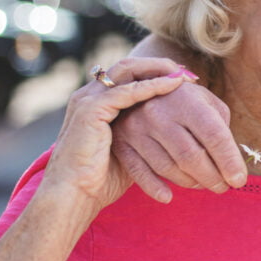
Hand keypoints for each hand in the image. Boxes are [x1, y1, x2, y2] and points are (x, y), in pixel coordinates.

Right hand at [42, 58, 190, 213]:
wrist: (73, 195)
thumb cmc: (100, 181)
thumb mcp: (128, 151)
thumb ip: (144, 137)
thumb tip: (177, 136)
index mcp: (96, 104)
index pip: (128, 76)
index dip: (156, 74)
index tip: (184, 80)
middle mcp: (90, 96)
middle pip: (129, 67)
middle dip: (159, 65)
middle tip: (187, 72)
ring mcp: (88, 100)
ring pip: (128, 70)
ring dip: (158, 69)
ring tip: (184, 74)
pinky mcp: (91, 109)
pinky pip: (127, 90)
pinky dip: (153, 85)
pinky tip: (174, 85)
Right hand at [111, 75, 247, 202]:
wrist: (138, 86)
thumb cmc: (182, 98)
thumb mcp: (205, 101)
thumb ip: (221, 126)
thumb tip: (232, 163)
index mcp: (187, 100)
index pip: (214, 136)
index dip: (230, 162)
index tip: (239, 181)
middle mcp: (159, 113)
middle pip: (191, 157)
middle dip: (212, 178)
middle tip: (223, 187)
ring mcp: (137, 128)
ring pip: (169, 168)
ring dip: (191, 183)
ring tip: (203, 184)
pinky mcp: (122, 142)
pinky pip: (140, 173)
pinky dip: (155, 188)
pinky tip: (168, 197)